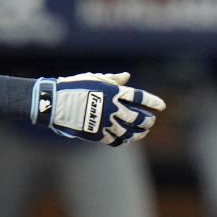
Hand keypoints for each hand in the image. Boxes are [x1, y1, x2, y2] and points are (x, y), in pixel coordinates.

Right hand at [31, 72, 165, 145]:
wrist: (54, 102)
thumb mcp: (93, 78)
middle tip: (150, 120)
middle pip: (139, 117)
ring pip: (131, 132)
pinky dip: (123, 140)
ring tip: (142, 132)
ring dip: (139, 133)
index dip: (153, 101)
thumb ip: (112, 79)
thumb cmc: (73, 86)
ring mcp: (106, 122)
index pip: (140, 97)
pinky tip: (126, 138)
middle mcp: (113, 108)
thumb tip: (127, 77)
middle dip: (148, 120)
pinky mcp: (98, 134)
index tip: (162, 106)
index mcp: (113, 92)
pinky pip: (116, 140)